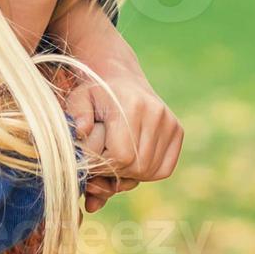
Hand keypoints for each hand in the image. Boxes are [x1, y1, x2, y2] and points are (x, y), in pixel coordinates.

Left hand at [61, 65, 181, 211]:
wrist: (121, 79)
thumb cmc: (96, 95)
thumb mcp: (78, 100)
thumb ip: (77, 115)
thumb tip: (83, 130)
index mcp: (131, 105)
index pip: (122, 157)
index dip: (105, 166)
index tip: (94, 158)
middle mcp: (156, 113)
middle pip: (137, 167)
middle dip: (117, 172)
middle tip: (104, 159)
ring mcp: (170, 122)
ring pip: (150, 171)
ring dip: (131, 174)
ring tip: (117, 158)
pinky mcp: (177, 130)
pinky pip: (164, 169)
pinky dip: (148, 172)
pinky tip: (133, 160)